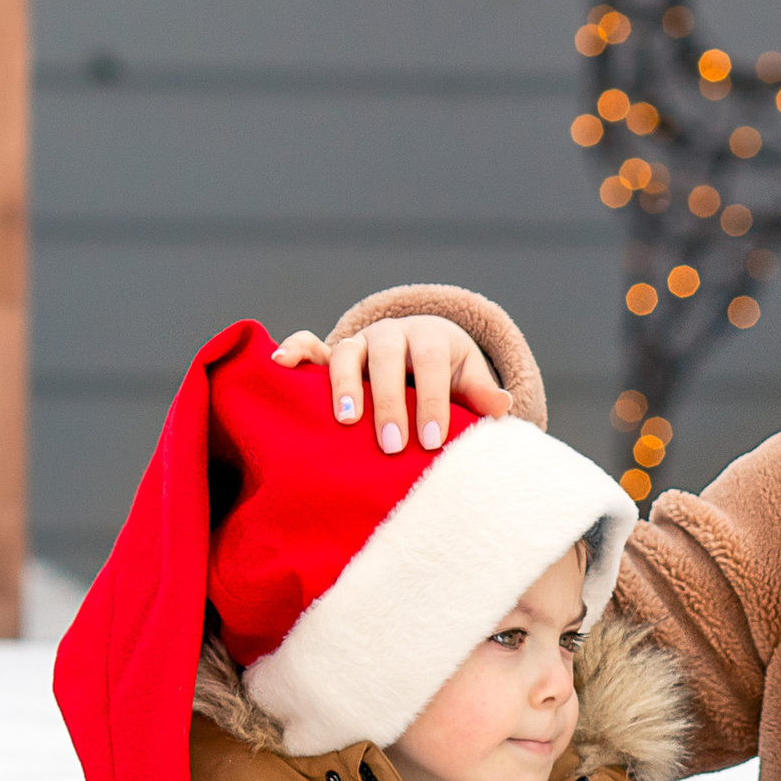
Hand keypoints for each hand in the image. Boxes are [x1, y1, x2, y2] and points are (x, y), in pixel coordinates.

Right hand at [272, 314, 508, 455]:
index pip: (430, 363)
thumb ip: (481, 394)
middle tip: (392, 445)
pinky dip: (294, 350)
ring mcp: (360, 344)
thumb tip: (502, 406)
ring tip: (345, 421)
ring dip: (343, 385)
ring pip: (347, 353)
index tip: (433, 440)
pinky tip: (279, 364)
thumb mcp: (468, 378)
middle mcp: (391, 335)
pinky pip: (311, 347)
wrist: (423, 348)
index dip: (432, 399)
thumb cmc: (449, 374)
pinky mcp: (333, 355)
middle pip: (386, 359)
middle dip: (389, 403)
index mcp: (428, 338)